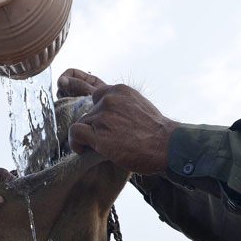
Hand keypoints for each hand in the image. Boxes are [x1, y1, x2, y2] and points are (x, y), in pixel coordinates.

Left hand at [57, 69, 178, 173]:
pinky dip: (75, 142)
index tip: (99, 123)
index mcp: (120, 90)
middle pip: (89, 111)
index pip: (96, 95)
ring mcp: (103, 115)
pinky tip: (82, 150)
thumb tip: (114, 116)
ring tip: (94, 147)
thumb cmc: (156, 132)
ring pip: (82, 122)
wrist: (166, 145)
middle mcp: (109, 99)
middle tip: (102, 139)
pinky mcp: (98, 133)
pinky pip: (75, 133)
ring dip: (86, 136)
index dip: (96, 111)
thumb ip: (123, 107)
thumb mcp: (140, 107)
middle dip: (93, 126)